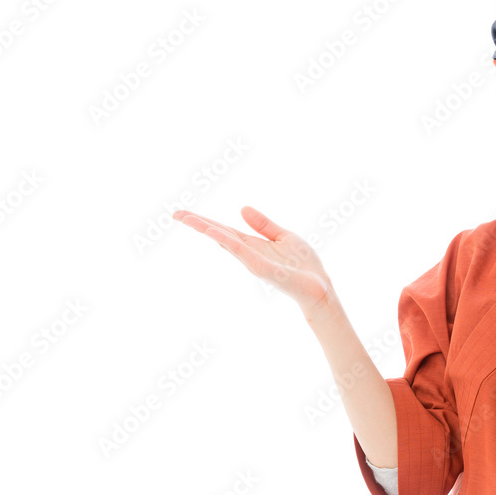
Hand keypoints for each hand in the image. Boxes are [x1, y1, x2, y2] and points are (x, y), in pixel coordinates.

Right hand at [174, 206, 334, 316]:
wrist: (320, 286)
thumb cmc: (304, 265)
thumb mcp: (283, 236)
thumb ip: (263, 224)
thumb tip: (241, 208)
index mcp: (252, 244)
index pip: (223, 230)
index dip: (204, 221)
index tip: (182, 213)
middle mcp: (249, 254)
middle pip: (219, 235)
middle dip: (198, 224)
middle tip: (175, 214)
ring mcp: (254, 263)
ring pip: (227, 243)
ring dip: (209, 231)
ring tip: (190, 219)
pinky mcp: (264, 271)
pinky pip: (244, 255)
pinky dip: (229, 244)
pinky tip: (216, 234)